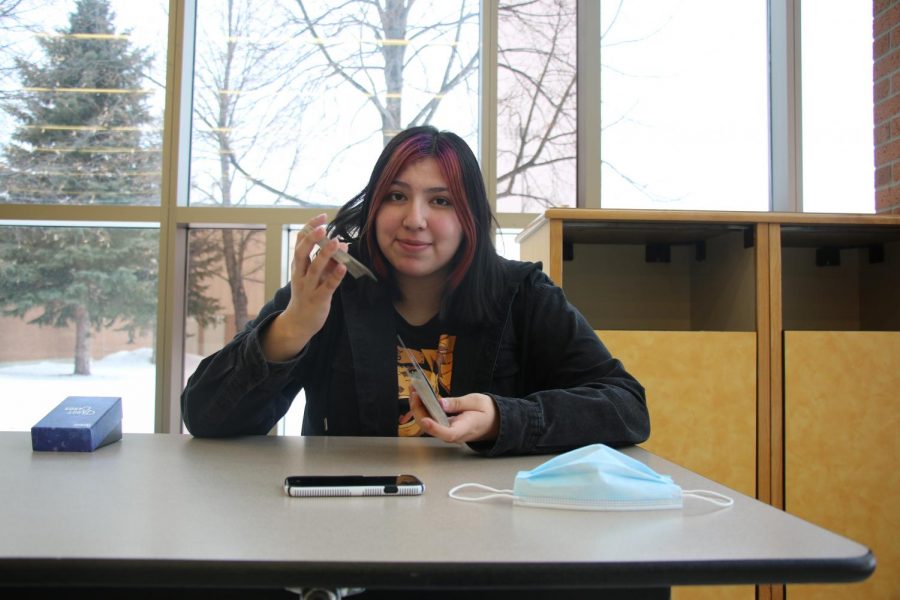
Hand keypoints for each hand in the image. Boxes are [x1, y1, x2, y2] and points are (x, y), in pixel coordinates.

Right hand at [262, 214, 346, 360]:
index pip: (300, 242)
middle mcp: (300, 274)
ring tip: (336, 242)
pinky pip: (327, 287)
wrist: (299, 323)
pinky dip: (335, 277)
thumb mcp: (314, 276)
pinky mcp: (318, 299)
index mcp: (298, 266)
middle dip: (311, 239)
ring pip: (315, 269)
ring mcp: (308, 287)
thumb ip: (327, 261)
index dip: (309, 228)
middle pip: (302, 253)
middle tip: (322, 227)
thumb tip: (342, 244)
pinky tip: (343, 268)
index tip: (321, 216)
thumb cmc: (308, 295)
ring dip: (325, 255)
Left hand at [410, 390, 499, 443]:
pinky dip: (422, 407)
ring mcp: (446, 432)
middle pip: (431, 427)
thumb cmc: (486, 412)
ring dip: (418, 407)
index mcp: (465, 429)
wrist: (492, 421)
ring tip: (414, 390)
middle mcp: (453, 434)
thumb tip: (441, 403)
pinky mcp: (443, 427)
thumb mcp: (476, 402)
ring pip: (427, 424)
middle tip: (415, 391)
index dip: (435, 428)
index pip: (448, 434)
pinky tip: (419, 396)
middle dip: (419, 410)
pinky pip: (429, 419)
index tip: (425, 419)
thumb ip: (458, 403)